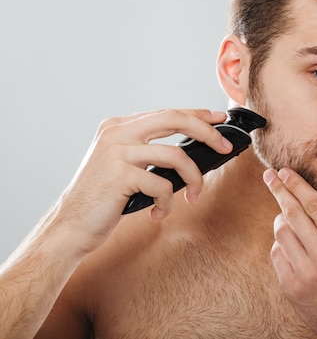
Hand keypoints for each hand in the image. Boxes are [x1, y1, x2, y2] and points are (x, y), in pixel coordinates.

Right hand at [54, 108, 232, 254]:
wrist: (70, 226)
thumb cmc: (104, 198)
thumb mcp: (125, 165)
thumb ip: (150, 151)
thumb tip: (196, 148)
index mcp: (119, 126)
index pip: (167, 112)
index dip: (197, 114)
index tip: (219, 119)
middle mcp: (116, 132)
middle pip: (175, 119)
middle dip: (206, 132)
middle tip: (225, 148)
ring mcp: (116, 152)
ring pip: (176, 156)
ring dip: (194, 179)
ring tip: (194, 198)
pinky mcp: (119, 175)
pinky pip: (163, 185)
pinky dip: (168, 203)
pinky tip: (159, 214)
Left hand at [263, 168, 316, 337]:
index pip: (315, 205)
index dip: (297, 185)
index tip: (285, 172)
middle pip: (293, 214)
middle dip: (279, 191)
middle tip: (270, 176)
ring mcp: (307, 275)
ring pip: (281, 233)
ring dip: (281, 218)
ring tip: (287, 214)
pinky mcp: (292, 288)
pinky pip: (277, 254)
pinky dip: (281, 243)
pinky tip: (291, 242)